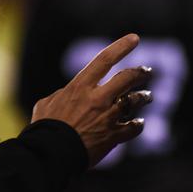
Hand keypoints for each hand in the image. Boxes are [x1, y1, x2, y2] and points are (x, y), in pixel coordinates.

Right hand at [31, 34, 152, 166]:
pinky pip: (133, 128)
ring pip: (134, 101)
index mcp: (80, 87)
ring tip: (148, 96)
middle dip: (140, 72)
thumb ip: (63, 95)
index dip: (122, 46)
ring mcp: (108, 117)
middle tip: (146, 71)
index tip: (135, 38)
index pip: (105, 59)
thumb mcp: (47, 103)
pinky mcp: (113, 136)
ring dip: (143, 97)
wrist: (51, 153)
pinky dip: (137, 125)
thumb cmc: (45, 127)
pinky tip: (139, 123)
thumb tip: (68, 94)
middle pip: (127, 78)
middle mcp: (98, 99)